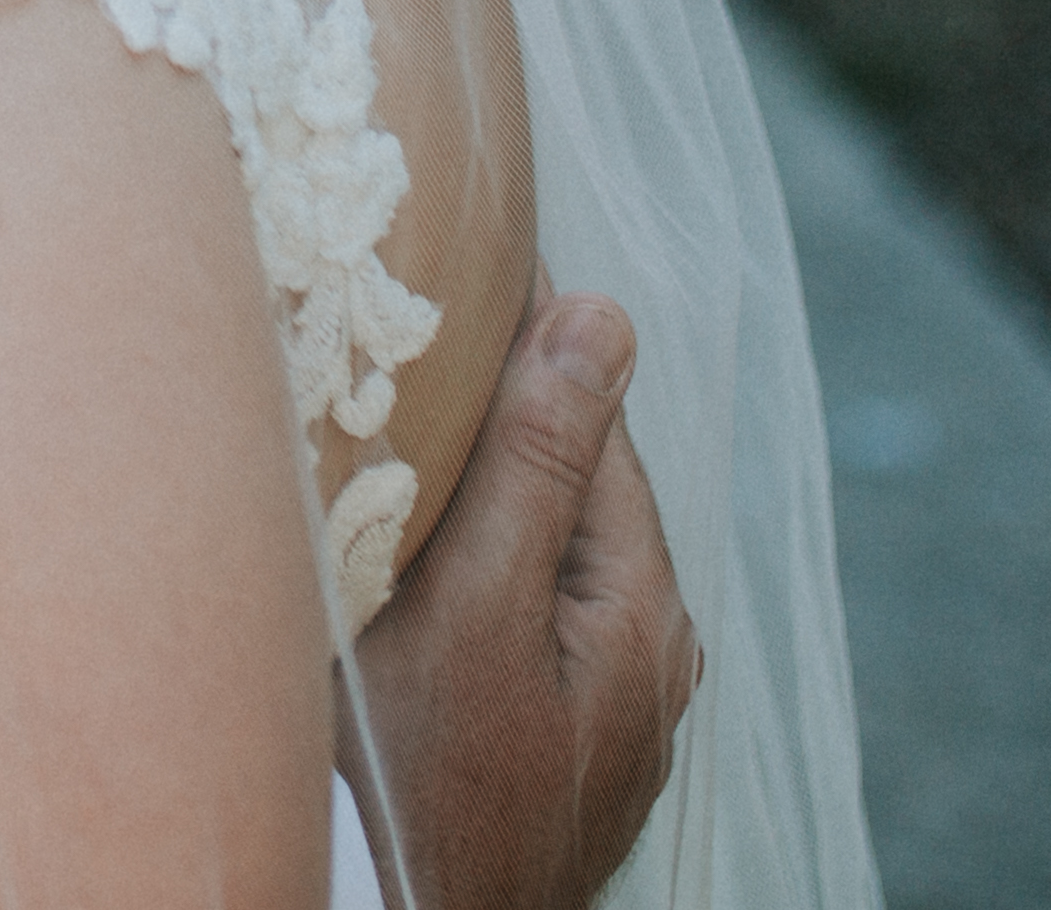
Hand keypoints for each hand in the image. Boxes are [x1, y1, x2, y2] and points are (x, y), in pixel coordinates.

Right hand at [348, 292, 697, 909]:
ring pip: (545, 555)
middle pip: (574, 490)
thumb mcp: (472, 609)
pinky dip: (474, 566)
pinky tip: (414, 560)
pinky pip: (520, 615)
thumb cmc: (421, 791)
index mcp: (644, 611)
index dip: (529, 342)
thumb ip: (540, 466)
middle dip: (507, 418)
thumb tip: (604, 312)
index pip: (596, 427)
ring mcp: (600, 714)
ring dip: (486, 494)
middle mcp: (645, 661)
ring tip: (404, 434)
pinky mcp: (546, 747)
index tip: (461, 259)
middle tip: (414, 336)